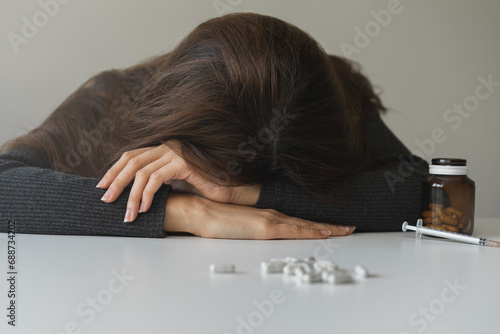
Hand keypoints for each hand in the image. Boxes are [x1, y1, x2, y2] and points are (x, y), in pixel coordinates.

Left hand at [96, 143, 259, 221]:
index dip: (114, 170)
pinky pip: (157, 178)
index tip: (101, 186)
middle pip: (132, 161)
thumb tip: (132, 192)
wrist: (229, 190)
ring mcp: (176, 152)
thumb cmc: (203, 189)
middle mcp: (168, 146)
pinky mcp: (183, 163)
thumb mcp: (174, 183)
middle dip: (116, 181)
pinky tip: (146, 208)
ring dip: (132, 195)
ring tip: (128, 214)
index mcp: (163, 149)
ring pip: (142, 172)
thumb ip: (157, 180)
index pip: (131, 156)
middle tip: (106, 199)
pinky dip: (148, 194)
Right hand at [164, 193, 355, 238]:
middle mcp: (272, 215)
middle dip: (328, 226)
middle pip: (305, 222)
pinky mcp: (264, 227)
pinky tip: (324, 233)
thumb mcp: (236, 221)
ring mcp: (270, 220)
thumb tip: (254, 229)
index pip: (296, 220)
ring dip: (326, 228)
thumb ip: (249, 223)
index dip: (315, 224)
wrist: (199, 209)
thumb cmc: (213, 215)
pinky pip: (294, 230)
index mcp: (266, 214)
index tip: (331, 226)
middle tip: (348, 228)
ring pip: (304, 225)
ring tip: (345, 230)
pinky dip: (311, 231)